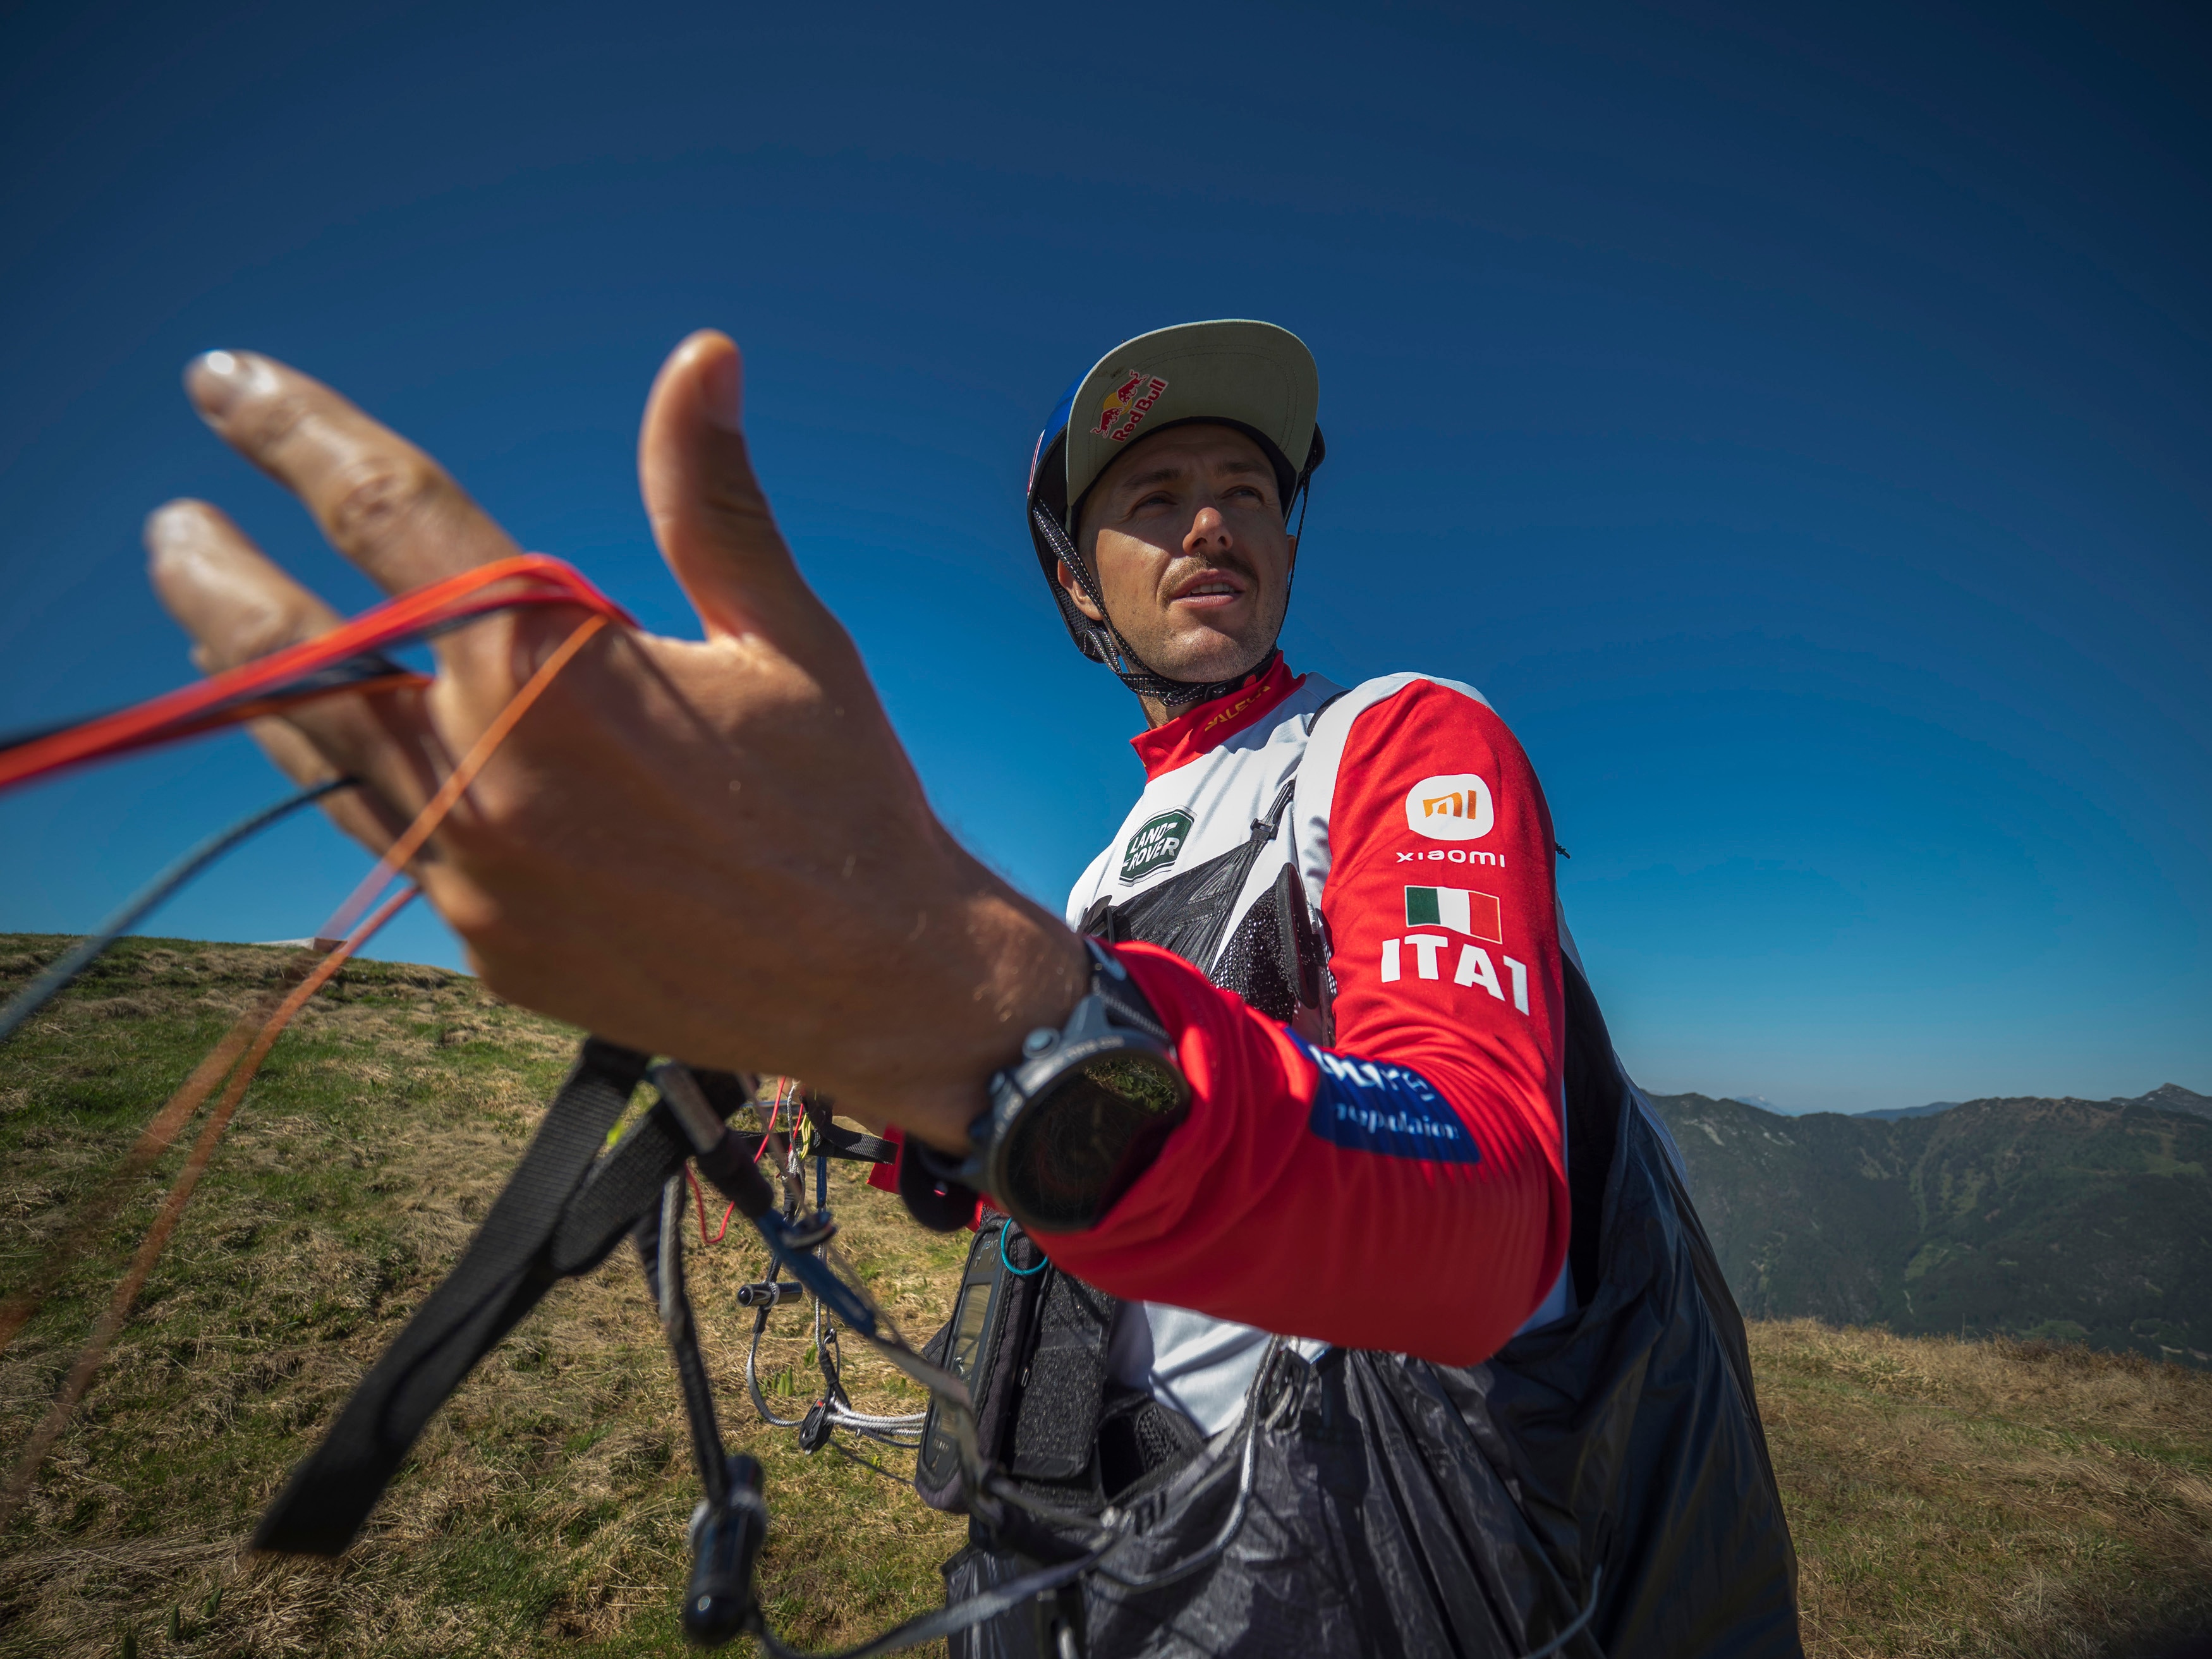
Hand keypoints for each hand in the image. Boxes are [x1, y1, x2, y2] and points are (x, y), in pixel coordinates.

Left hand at [146, 332, 1087, 1147]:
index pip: (390, 515)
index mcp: (558, 673)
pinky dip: (352, 780)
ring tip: (217, 633)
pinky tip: (347, 750)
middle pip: (297, 655)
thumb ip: (710, 499)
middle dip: (219, 580)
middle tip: (177, 530)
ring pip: (319, 760)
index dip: (297, 435)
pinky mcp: (490, 946)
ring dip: (258, 687)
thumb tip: (698, 356)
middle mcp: (489, 777)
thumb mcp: (786, 633)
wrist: (887, 984)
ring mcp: (476, 877)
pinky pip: (389, 844)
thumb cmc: (849, 793)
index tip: (229, 386)